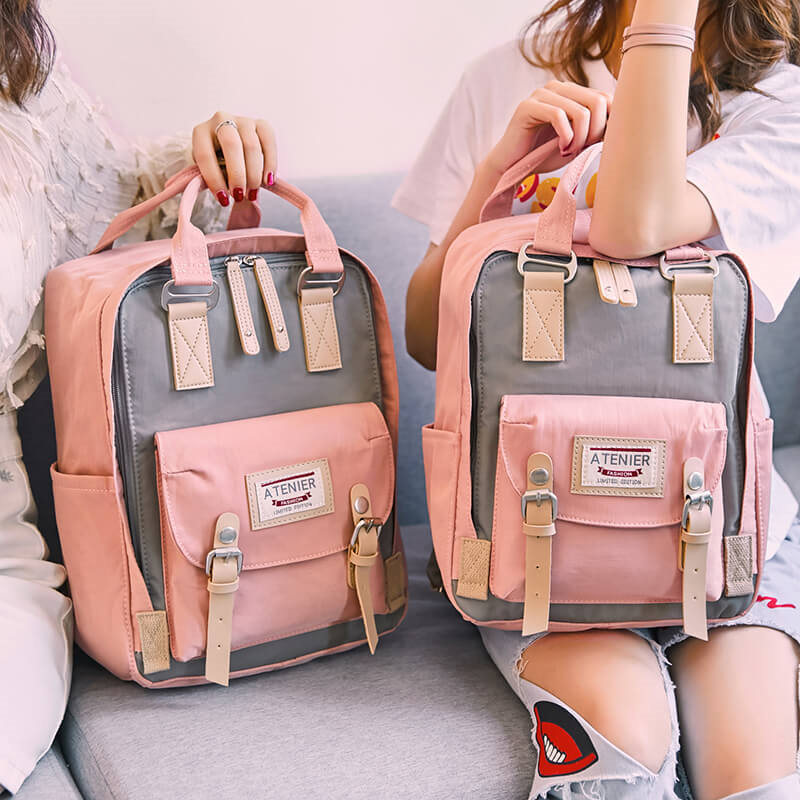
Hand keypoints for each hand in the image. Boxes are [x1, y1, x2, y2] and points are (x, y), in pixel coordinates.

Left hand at [192, 112, 276, 205]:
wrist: (227, 147)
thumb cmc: (216, 163)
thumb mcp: (207, 171)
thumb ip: (211, 180)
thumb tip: (224, 197)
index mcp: (201, 132)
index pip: (205, 155)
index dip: (214, 180)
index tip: (223, 200)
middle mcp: (221, 120)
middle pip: (232, 146)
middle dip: (237, 175)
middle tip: (239, 196)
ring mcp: (242, 120)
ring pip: (252, 146)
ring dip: (254, 174)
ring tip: (252, 193)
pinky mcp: (261, 124)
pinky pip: (269, 141)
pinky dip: (271, 163)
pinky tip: (269, 180)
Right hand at [484, 81, 612, 175]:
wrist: (512, 167)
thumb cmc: (545, 155)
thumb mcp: (578, 142)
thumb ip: (597, 130)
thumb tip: (623, 123)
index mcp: (572, 92)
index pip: (606, 97)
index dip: (608, 123)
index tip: (595, 144)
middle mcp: (558, 87)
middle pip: (598, 101)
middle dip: (596, 131)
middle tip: (583, 148)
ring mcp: (541, 94)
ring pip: (580, 111)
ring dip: (580, 138)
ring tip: (570, 151)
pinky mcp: (528, 106)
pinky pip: (558, 116)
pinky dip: (565, 137)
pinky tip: (560, 148)